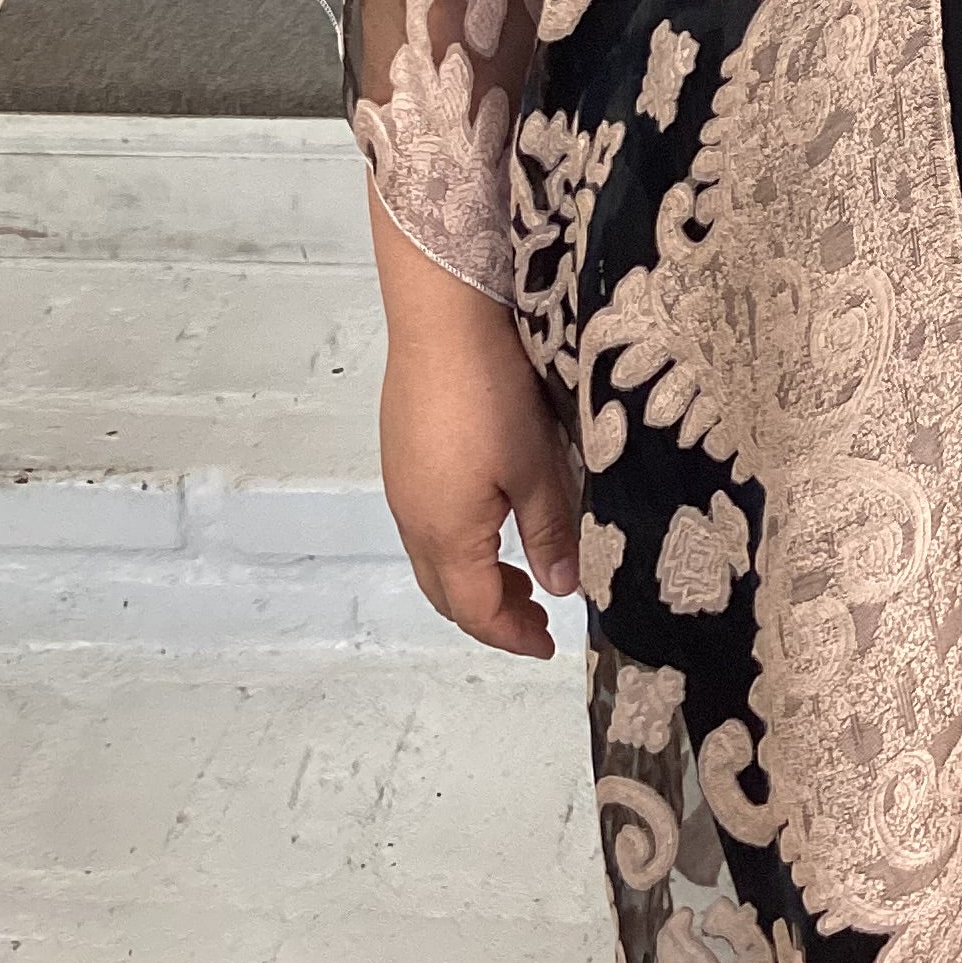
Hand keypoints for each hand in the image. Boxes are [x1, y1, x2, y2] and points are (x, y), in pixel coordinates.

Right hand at [369, 181, 579, 657]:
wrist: (440, 318)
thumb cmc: (491, 395)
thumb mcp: (535, 466)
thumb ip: (549, 532)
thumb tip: (560, 589)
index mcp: (445, 534)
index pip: (475, 609)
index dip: (510, 634)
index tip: (547, 643)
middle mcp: (412, 518)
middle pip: (445, 592)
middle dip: (489, 613)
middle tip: (536, 616)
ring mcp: (400, 484)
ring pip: (433, 558)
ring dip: (473, 577)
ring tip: (520, 573)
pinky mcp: (401, 452)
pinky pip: (426, 524)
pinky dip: (459, 544)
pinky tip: (491, 519)